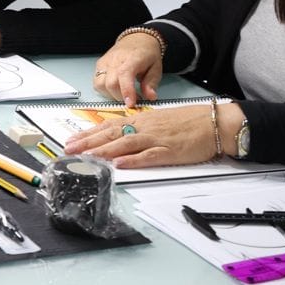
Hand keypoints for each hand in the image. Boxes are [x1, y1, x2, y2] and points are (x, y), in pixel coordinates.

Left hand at [63, 100, 245, 169]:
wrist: (215, 122)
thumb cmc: (189, 122)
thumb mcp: (160, 120)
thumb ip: (141, 128)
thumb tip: (121, 136)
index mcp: (143, 120)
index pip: (110, 126)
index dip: (89, 133)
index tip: (72, 139)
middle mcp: (145, 127)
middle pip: (112, 134)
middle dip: (88, 142)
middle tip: (69, 149)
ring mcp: (156, 139)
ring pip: (125, 145)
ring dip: (103, 151)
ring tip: (86, 157)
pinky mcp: (169, 152)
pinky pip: (148, 156)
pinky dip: (132, 161)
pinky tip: (119, 164)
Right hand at [92, 34, 162, 107]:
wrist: (137, 38)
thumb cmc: (147, 53)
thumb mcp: (156, 67)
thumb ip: (152, 83)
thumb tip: (150, 97)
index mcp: (132, 58)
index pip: (124, 74)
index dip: (126, 91)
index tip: (131, 103)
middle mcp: (115, 59)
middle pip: (110, 83)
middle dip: (120, 97)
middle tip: (132, 100)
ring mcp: (105, 62)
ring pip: (100, 85)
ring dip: (111, 95)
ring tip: (123, 94)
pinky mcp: (99, 65)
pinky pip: (97, 83)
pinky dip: (104, 90)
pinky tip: (115, 89)